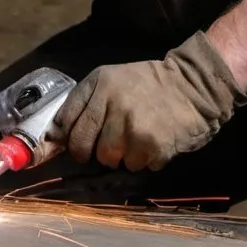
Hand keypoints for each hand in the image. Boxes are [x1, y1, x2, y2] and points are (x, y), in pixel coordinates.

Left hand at [50, 32, 246, 172]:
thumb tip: (54, 136)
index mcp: (100, 83)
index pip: (66, 120)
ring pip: (108, 159)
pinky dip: (142, 160)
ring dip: (120, 156)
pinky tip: (152, 143)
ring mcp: (132, 125)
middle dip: (89, 153)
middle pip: (83, 146)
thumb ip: (85, 102)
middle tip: (104, 148)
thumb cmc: (147, 85)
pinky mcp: (152, 145)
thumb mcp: (111, 80)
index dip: (63, 139)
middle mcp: (112, 102)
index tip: (67, 145)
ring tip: (135, 140)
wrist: (192, 86)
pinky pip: (134, 166)